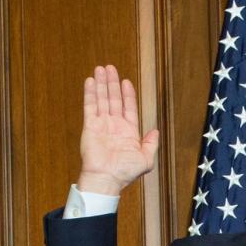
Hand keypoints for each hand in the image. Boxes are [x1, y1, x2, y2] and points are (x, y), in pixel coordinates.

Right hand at [77, 65, 159, 194]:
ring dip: (102, 84)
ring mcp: (102, 124)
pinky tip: (91, 81)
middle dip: (113, 83)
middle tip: (110, 68)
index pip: (129, 107)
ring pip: (102, 99)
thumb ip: (151, 143)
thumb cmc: (126, 172)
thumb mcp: (146, 159)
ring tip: (101, 69)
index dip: (128, 94)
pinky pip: (90, 106)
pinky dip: (91, 93)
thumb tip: (155, 130)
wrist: (107, 178)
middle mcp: (115, 125)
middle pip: (114, 99)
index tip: (126, 81)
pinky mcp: (90, 126)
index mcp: (129, 132)